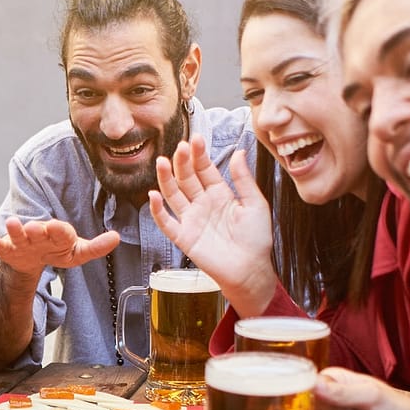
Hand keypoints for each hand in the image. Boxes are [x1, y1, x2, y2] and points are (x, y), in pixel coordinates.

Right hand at [0, 216, 118, 277]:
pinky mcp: (9, 249)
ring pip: (19, 235)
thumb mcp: (78, 252)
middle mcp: (40, 234)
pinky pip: (2, 246)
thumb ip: (96, 247)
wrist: (31, 259)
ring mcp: (23, 241)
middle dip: (37, 229)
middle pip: (39, 231)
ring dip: (16, 230)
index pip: (62, 232)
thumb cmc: (57, 251)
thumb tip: (117, 237)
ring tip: (12, 224)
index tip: (59, 228)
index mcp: (58, 234)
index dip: (60, 231)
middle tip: (35, 228)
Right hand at [148, 137, 278, 312]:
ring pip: (173, 195)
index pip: (205, 169)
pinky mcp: (184, 237)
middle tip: (180, 148)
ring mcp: (191, 219)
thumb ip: (244, 179)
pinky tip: (153, 196)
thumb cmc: (256, 240)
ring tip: (162, 162)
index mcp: (219, 194)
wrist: (251, 269)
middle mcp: (202, 204)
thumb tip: (238, 152)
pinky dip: (158, 210)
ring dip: (166, 179)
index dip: (199, 154)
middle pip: (187, 178)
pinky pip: (166, 222)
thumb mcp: (255, 203)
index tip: (195, 139)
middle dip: (182, 162)